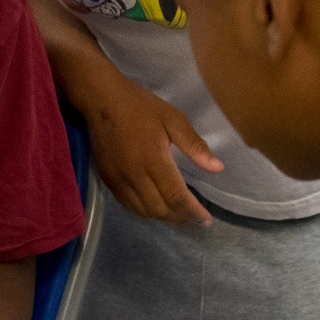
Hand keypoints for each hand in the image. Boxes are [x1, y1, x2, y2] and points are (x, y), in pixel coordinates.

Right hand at [74, 73, 222, 225]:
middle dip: (181, 218)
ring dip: (164, 217)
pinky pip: (128, 205)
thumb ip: (195, 145)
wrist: (101, 99)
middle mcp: (135, 176)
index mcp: (153, 161)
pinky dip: (145, 211)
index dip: (193, 212)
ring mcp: (118, 180)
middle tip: (196, 219)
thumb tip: (217, 168)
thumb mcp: (173, 119)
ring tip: (180, 215)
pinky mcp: (108, 180)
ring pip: (144, 212)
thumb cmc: (141, 107)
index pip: (176, 197)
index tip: (207, 219)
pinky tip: (156, 206)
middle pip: (161, 210)